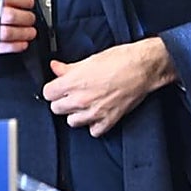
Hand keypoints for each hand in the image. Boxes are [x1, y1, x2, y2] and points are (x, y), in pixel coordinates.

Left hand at [42, 38, 176, 137]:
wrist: (143, 67)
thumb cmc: (120, 59)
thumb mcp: (90, 59)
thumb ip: (68, 67)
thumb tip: (55, 67)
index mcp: (74, 82)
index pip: (47, 93)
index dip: (52, 89)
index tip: (57, 87)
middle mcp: (81, 99)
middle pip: (56, 109)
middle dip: (62, 101)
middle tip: (71, 94)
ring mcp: (94, 112)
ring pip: (72, 122)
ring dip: (76, 114)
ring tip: (84, 104)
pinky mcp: (108, 120)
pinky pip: (93, 131)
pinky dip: (94, 124)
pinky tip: (97, 114)